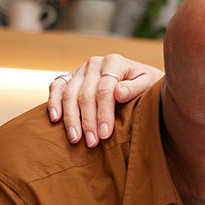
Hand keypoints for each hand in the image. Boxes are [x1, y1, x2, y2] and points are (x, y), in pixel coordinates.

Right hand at [47, 54, 163, 146]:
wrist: (141, 79)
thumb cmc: (148, 85)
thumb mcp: (151, 84)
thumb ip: (136, 87)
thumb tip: (119, 93)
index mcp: (115, 62)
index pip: (105, 90)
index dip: (104, 114)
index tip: (106, 134)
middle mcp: (95, 63)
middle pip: (85, 94)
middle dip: (88, 121)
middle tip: (92, 142)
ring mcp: (81, 69)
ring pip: (69, 94)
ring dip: (71, 118)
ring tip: (75, 139)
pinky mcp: (71, 76)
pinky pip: (57, 87)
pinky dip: (53, 102)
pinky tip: (55, 119)